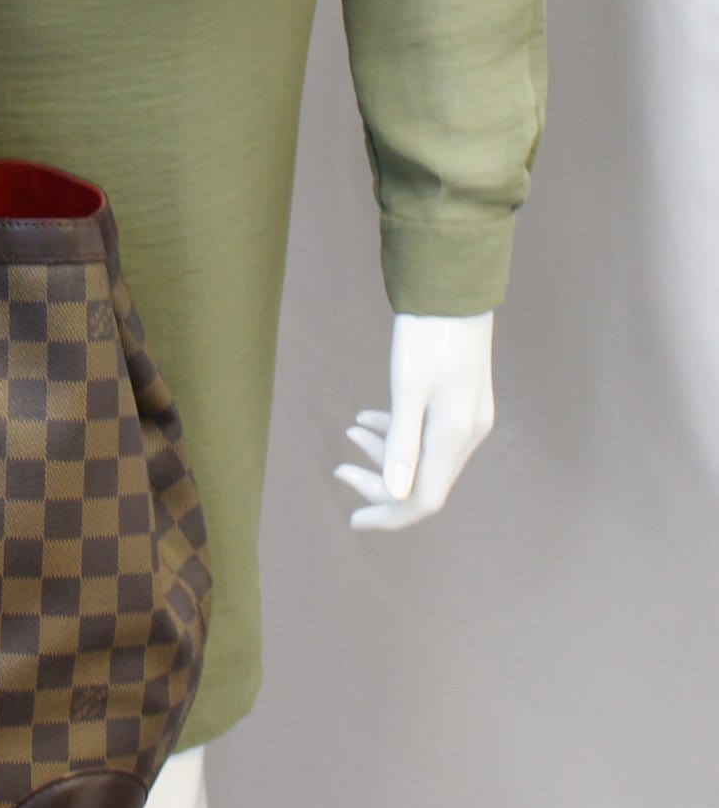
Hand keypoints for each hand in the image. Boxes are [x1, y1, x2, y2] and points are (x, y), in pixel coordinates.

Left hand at [333, 311, 495, 528]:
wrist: (454, 289)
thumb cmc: (427, 334)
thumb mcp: (407, 387)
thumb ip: (402, 442)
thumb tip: (395, 494)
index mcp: (455, 436)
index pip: (422, 500)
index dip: (387, 514)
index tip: (352, 519)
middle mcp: (468, 434)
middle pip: (423, 482)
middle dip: (380, 482)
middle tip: (339, 469)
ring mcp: (468, 418)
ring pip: (424, 456)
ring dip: (386, 453)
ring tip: (350, 433)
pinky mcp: (461, 400)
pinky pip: (428, 433)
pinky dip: (399, 431)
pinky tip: (368, 418)